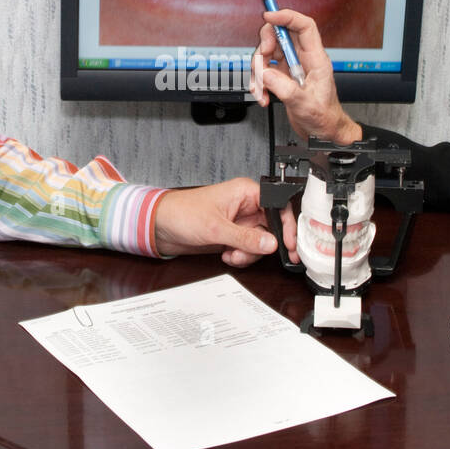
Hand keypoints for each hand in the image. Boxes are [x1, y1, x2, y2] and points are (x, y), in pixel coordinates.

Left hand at [153, 177, 297, 266]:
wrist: (160, 226)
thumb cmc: (182, 213)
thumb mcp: (216, 228)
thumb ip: (246, 238)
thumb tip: (271, 244)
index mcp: (246, 192)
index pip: (278, 206)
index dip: (287, 225)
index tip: (289, 244)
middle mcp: (246, 205)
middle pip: (272, 228)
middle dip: (262, 246)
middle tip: (254, 254)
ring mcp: (240, 221)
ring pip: (261, 242)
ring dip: (249, 253)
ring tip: (232, 254)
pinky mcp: (233, 234)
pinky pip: (249, 249)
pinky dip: (241, 256)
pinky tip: (227, 255)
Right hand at [249, 9, 362, 143]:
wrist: (322, 131)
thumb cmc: (323, 116)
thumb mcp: (304, 103)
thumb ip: (283, 87)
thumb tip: (265, 73)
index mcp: (315, 59)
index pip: (303, 26)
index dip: (286, 16)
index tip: (269, 16)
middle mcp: (303, 59)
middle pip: (279, 36)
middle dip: (264, 47)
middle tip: (261, 62)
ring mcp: (291, 67)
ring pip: (267, 54)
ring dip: (258, 72)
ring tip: (262, 90)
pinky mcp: (282, 77)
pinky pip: (264, 72)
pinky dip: (259, 84)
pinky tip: (264, 96)